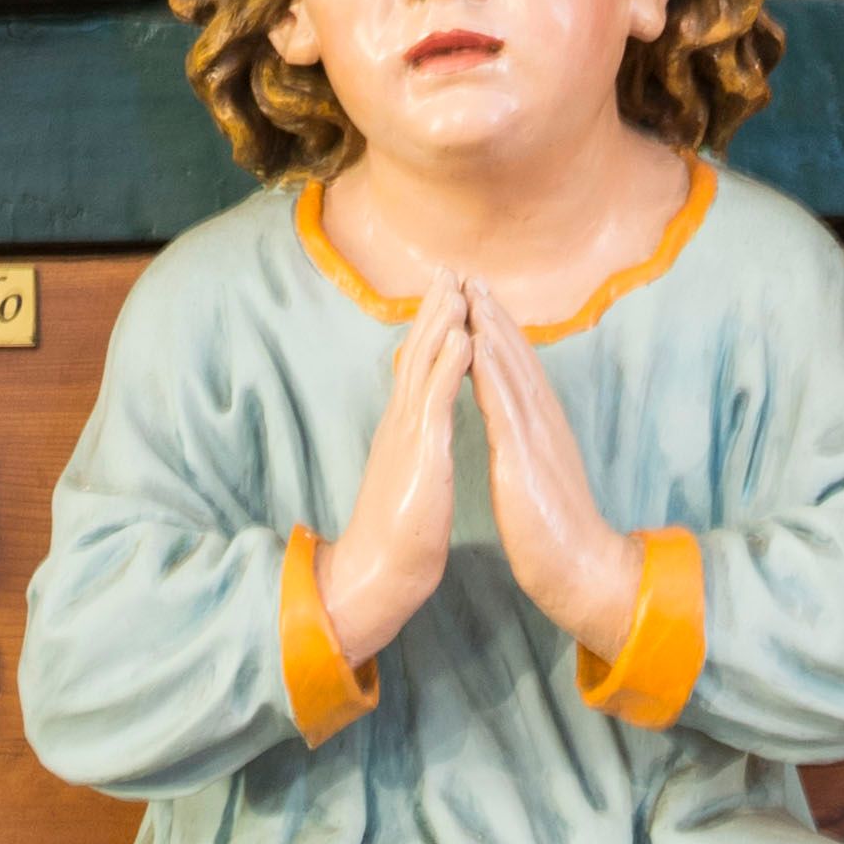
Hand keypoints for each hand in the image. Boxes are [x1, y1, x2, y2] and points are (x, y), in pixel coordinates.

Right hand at [316, 275, 473, 668]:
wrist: (377, 575)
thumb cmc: (398, 534)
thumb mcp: (410, 476)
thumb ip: (415, 444)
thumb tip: (424, 423)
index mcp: (405, 428)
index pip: (418, 365)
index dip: (432, 327)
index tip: (447, 291)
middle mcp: (403, 422)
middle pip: (418, 352)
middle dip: (435, 309)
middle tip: (450, 268)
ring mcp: (409, 435)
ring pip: (425, 365)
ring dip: (442, 322)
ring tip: (458, 285)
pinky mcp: (421, 455)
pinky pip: (436, 400)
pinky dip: (449, 365)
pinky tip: (465, 338)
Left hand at [468, 285, 642, 667]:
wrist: (583, 571)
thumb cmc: (557, 532)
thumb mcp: (539, 476)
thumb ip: (529, 446)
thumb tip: (513, 426)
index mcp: (542, 428)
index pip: (518, 369)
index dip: (498, 329)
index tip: (478, 294)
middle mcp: (542, 422)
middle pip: (515, 357)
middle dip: (492, 314)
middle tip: (471, 272)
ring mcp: (535, 436)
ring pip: (511, 369)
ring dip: (490, 326)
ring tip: (472, 289)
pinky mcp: (524, 457)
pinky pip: (505, 403)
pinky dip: (491, 368)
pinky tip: (478, 341)